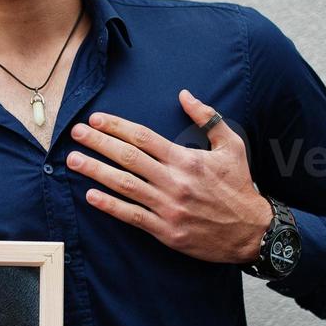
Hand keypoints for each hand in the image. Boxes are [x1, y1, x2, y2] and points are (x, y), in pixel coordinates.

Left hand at [67, 89, 272, 264]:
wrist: (251, 231)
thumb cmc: (240, 186)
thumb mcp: (232, 145)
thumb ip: (208, 118)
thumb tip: (184, 94)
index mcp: (186, 159)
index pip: (143, 138)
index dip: (117, 126)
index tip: (96, 119)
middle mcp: (174, 181)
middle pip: (128, 158)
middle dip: (98, 143)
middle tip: (76, 133)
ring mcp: (168, 207)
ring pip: (125, 185)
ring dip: (96, 171)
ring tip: (73, 161)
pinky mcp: (166, 230)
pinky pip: (132, 216)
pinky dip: (110, 206)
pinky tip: (91, 195)